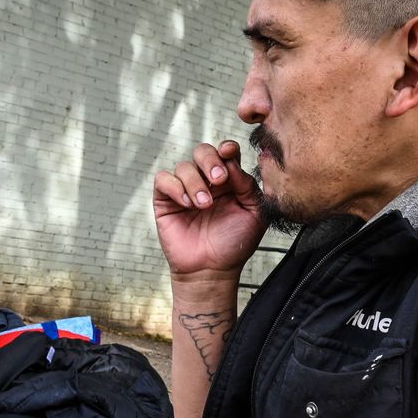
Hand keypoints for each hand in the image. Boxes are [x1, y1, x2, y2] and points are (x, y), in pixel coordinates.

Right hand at [154, 140, 267, 278]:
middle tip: (218, 180)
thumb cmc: (234, 243)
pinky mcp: (166, 201)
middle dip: (210, 161)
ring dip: (195, 182)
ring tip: (205, 205)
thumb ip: (248, 185)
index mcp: (229, 181)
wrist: (212, 269)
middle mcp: (206, 181)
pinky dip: (175, 187)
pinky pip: (163, 180)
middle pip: (202, 151)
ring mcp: (185, 190)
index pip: (226, 153)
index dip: (227, 148)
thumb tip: (233, 163)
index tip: (229, 152)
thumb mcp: (254, 213)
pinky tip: (187, 204)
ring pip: (184, 166)